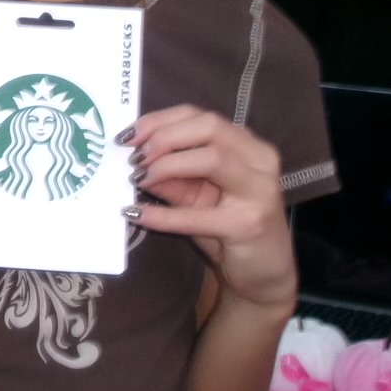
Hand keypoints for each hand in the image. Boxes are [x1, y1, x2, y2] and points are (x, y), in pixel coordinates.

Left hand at [127, 105, 294, 310]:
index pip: (200, 116)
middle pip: (209, 127)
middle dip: (164, 137)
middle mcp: (259, 160)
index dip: (160, 121)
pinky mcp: (249, 224)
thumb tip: (135, 159)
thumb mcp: (196, 196)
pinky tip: (138, 214)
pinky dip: (164, 214)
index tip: (127, 136)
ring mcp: (259, 191)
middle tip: (134, 158)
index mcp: (247, 145)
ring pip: (211, 158)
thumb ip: (171, 176)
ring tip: (139, 179)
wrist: (263, 273)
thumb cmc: (228, 228)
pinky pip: (200, 215)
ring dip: (167, 165)